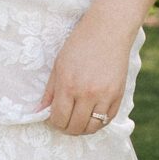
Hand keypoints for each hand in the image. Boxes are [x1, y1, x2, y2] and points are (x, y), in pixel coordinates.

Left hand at [39, 18, 130, 136]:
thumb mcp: (58, 65)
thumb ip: (50, 91)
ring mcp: (105, 95)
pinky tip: (92, 115)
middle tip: (65, 121)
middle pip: (75, 127)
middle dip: (67, 128)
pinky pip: (108, 120)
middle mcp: (87, 93)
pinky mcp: (118, 95)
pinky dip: (98, 122)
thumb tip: (40, 111)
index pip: (59, 118)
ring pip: (92, 128)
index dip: (54, 122)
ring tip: (78, 120)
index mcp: (68, 85)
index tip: (54, 118)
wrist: (108, 30)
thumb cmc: (80, 44)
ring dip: (83, 129)